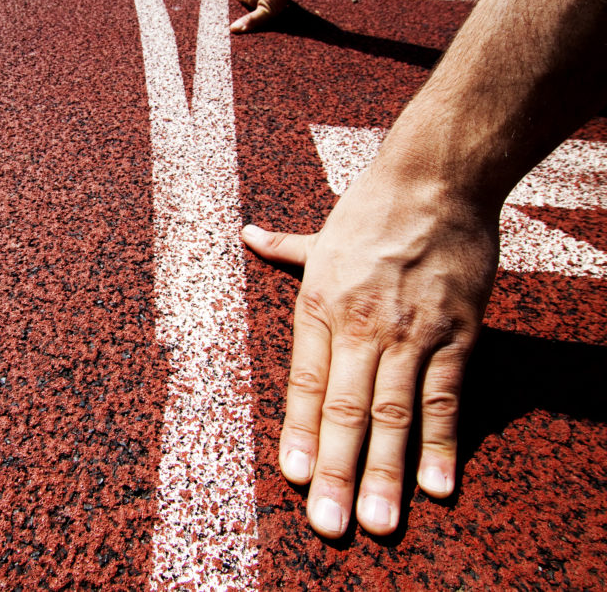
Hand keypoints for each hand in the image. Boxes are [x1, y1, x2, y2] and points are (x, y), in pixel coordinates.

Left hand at [243, 164, 499, 536]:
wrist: (436, 180)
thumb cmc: (372, 209)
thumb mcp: (320, 235)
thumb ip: (284, 250)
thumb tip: (248, 236)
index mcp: (320, 308)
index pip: (304, 384)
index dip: (298, 434)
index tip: (292, 478)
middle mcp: (361, 327)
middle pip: (346, 410)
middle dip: (336, 471)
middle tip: (330, 525)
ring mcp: (411, 334)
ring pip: (395, 414)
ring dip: (387, 472)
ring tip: (380, 521)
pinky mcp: (457, 335)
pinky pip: (447, 398)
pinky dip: (443, 444)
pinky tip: (438, 487)